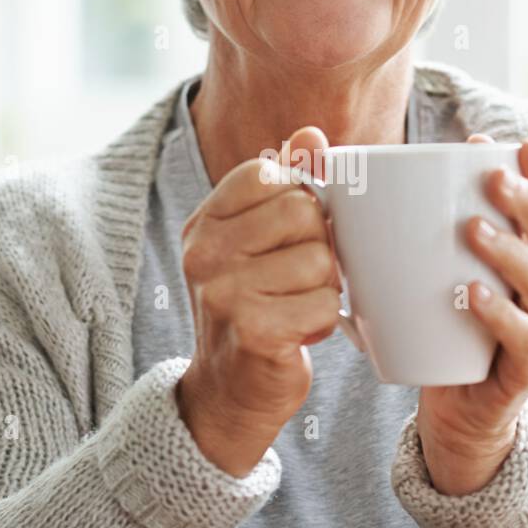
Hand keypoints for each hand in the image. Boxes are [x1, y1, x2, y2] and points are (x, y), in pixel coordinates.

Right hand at [176, 126, 342, 477]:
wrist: (228, 391)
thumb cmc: (252, 307)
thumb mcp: (257, 241)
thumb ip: (284, 185)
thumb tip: (311, 136)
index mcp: (205, 222)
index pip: (270, 174)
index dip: (298, 201)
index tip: (289, 237)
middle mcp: (204, 252)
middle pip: (302, 212)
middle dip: (317, 248)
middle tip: (296, 280)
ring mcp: (224, 292)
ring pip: (319, 260)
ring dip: (323, 289)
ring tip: (296, 307)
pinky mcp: (253, 330)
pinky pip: (322, 304)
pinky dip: (323, 322)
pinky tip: (299, 333)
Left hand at [416, 135, 527, 495]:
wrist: (454, 410)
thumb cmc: (438, 323)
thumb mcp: (426, 266)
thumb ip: (395, 217)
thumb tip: (327, 160)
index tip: (516, 146)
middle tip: (493, 178)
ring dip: (513, 250)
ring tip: (474, 230)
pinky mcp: (523, 372)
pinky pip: (526, 341)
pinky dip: (502, 316)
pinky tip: (473, 294)